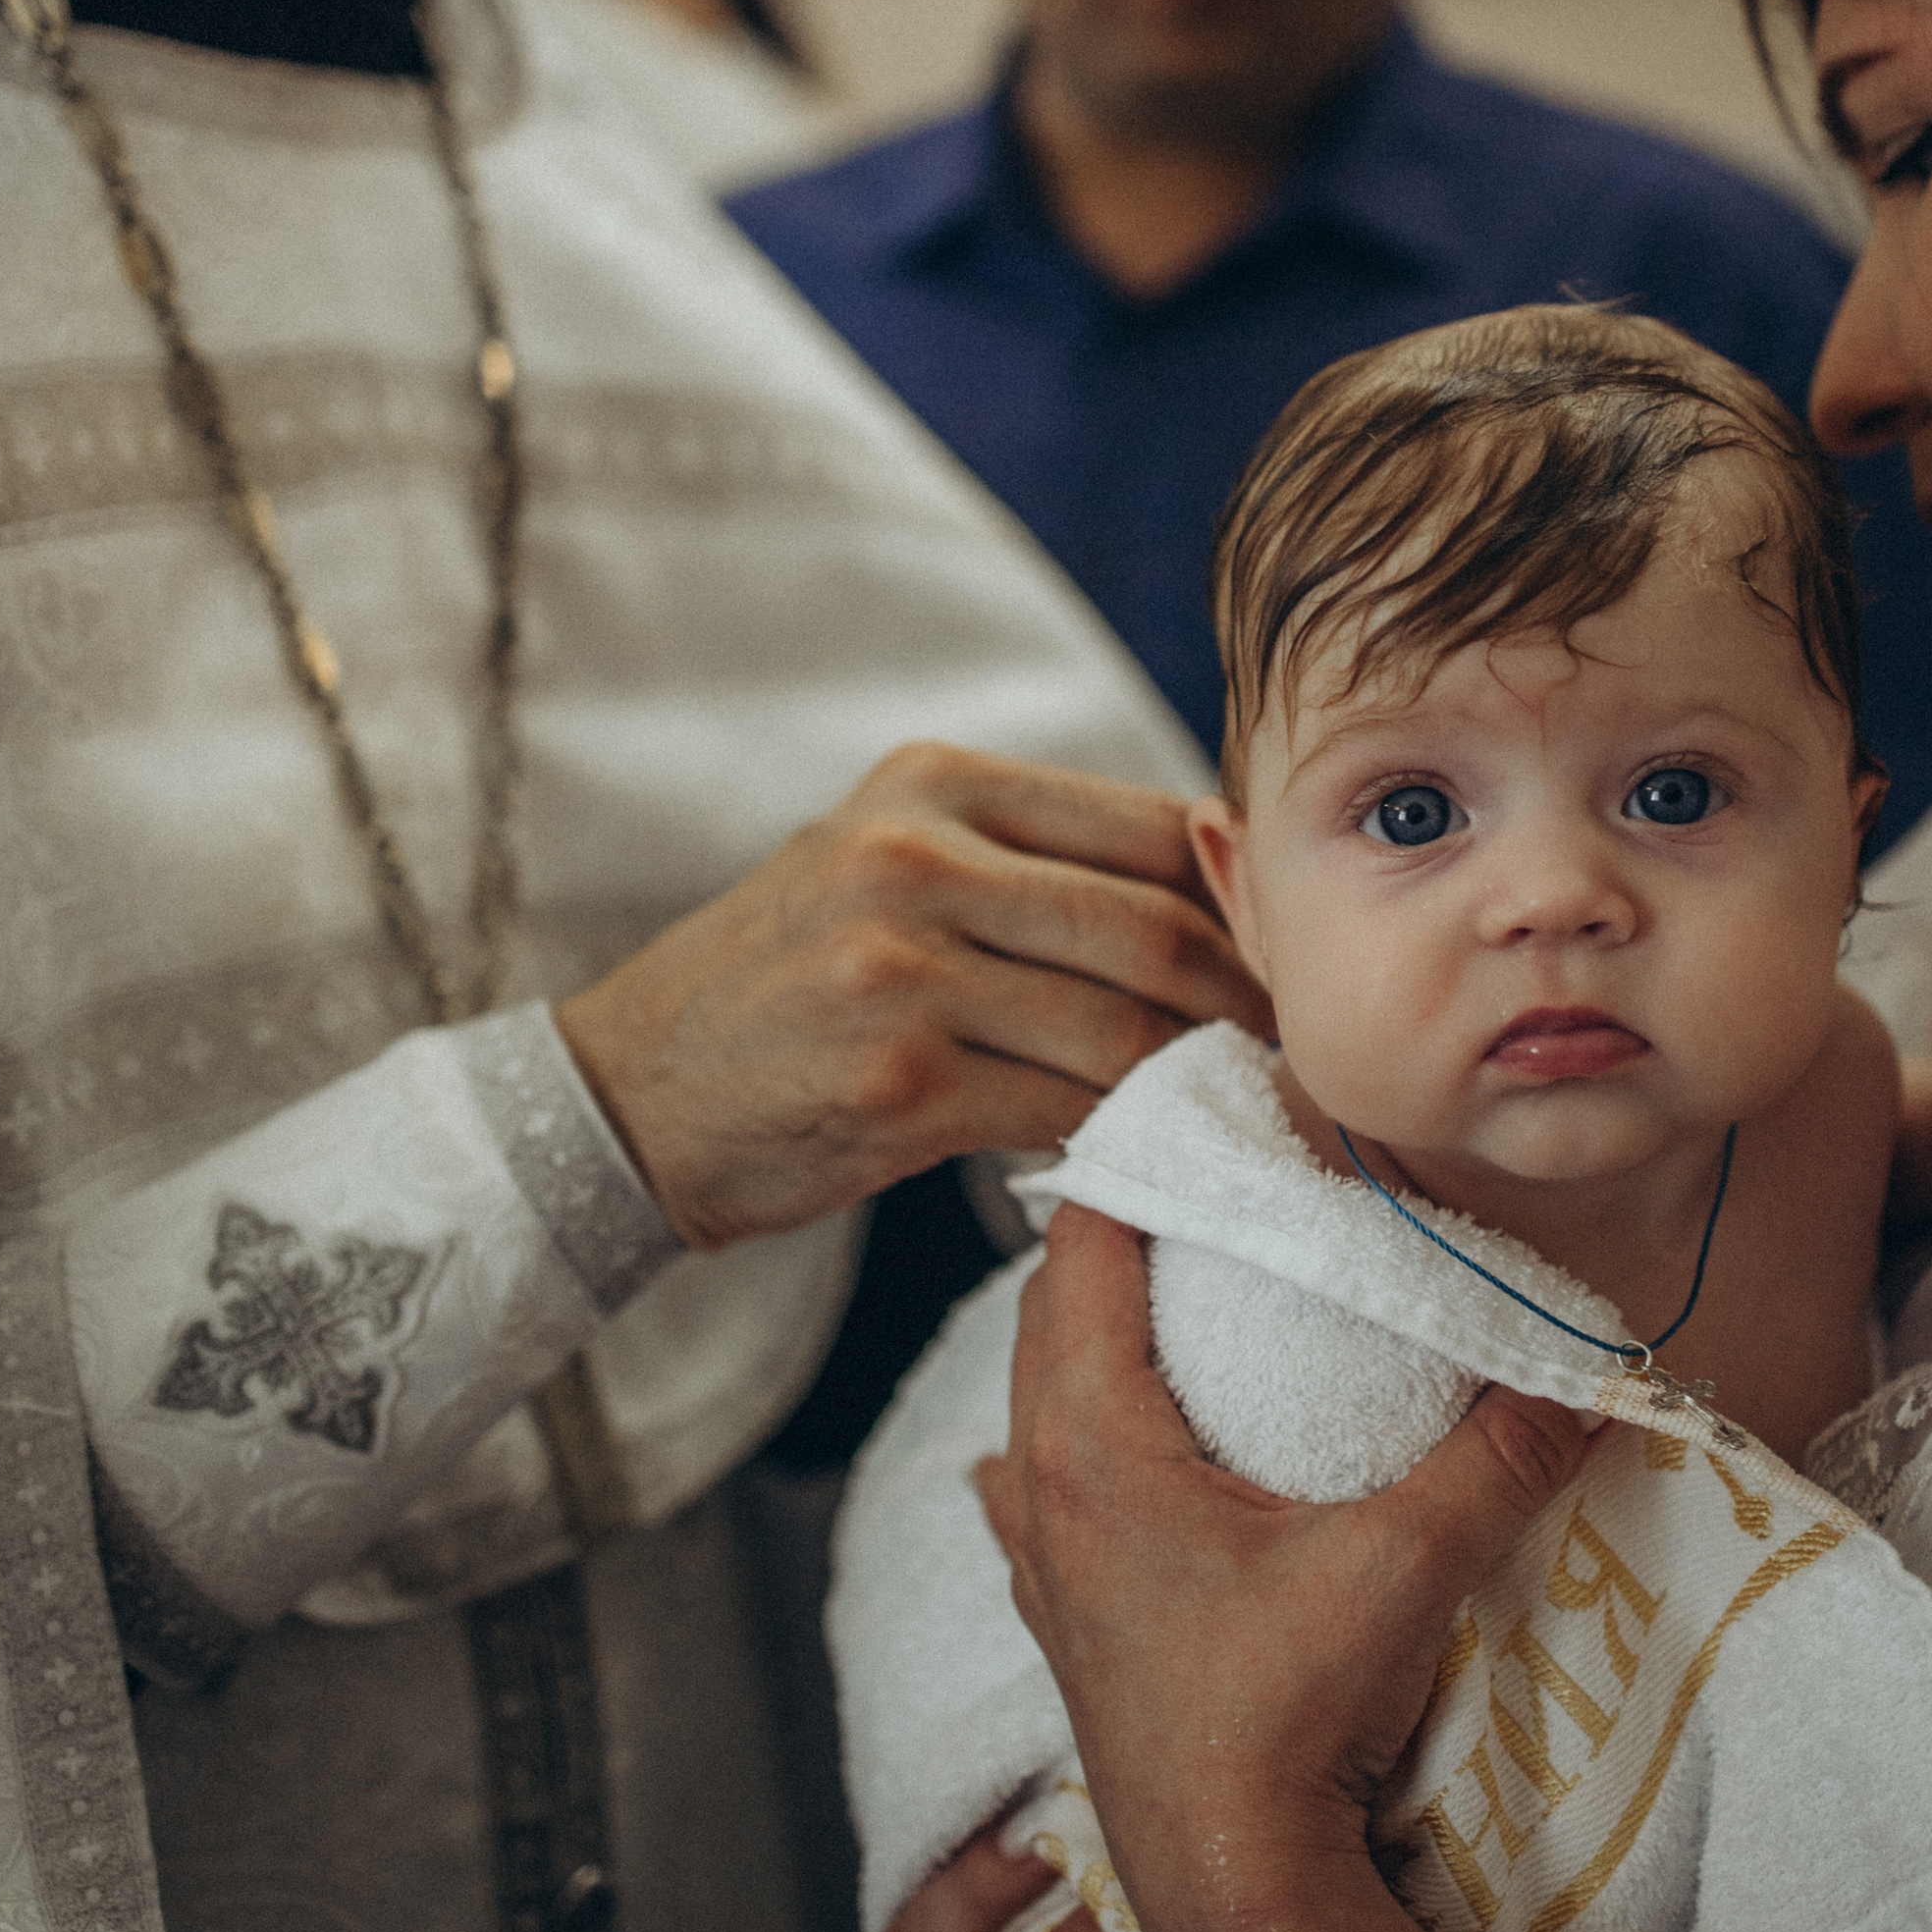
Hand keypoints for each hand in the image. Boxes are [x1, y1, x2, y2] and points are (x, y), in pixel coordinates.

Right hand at [555, 744, 1267, 1249]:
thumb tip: (1226, 878)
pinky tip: (1148, 1149)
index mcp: (932, 781)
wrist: (630, 1094)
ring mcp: (900, 971)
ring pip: (1122, 1027)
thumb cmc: (787, 985)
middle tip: (1301, 1050)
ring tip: (1245, 1104)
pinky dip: (1124, 1136)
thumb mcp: (887, 864)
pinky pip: (1064, 1110)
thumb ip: (1031, 859)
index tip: (1292, 958)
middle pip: (1155, 926)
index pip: (1152, 823)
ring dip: (1198, 1078)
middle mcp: (914, 857)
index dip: (1246, 899)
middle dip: (1245, 1000)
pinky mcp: (897, 1084)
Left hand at [974, 1205, 1594, 1931]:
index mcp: (1088, 1439)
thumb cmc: (1284, 1725)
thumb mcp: (1408, 1566)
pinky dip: (1061, 1444)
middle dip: (1127, 1233)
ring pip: (1039, 1399)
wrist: (1231, 1896)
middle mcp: (1041, 1485)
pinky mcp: (1066, 1628)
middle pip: (1058, 1307)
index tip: (1204, 1099)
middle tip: (1213, 1180)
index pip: (1085, 1242)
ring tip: (1171, 1294)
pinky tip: (1065, 1455)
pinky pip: (1035, 1499)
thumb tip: (1596, 1370)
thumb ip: (1501, 1456)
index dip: (1140, 1156)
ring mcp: (1043, 1563)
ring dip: (1093, 1336)